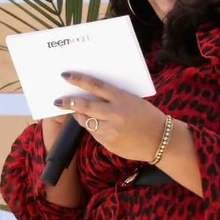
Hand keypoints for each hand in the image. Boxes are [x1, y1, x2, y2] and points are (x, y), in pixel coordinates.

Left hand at [53, 72, 167, 162]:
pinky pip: (94, 133)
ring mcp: (110, 129)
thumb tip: (92, 94)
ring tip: (75, 112)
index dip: (78, 80)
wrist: (161, 140)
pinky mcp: (108, 142)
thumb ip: (114, 98)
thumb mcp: (133, 101)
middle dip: (69, 102)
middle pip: (85, 106)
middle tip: (59, 100)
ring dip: (79, 116)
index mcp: (122, 98)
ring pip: (86, 121)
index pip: (95, 86)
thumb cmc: (148, 117)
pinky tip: (95, 125)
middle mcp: (114, 113)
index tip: (66, 76)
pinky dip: (92, 128)